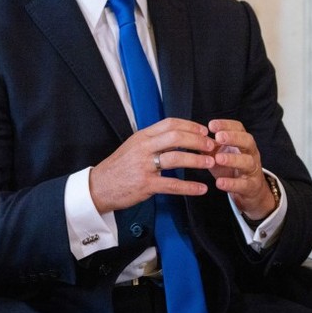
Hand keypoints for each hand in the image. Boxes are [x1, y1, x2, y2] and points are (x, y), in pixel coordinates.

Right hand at [89, 118, 214, 212]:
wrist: (99, 186)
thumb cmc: (119, 167)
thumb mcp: (133, 146)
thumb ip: (153, 140)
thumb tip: (178, 135)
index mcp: (142, 136)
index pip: (170, 124)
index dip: (190, 125)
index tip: (204, 130)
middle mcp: (143, 148)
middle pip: (176, 137)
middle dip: (197, 140)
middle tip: (211, 145)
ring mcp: (144, 166)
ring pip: (176, 159)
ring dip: (196, 160)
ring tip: (210, 162)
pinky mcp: (145, 185)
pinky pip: (172, 185)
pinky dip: (189, 187)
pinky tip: (201, 188)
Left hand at [207, 119, 276, 219]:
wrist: (249, 190)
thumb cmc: (231, 168)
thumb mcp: (219, 154)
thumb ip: (208, 146)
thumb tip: (192, 135)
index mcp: (243, 142)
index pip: (239, 128)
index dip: (226, 124)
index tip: (211, 125)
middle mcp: (251, 153)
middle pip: (248, 141)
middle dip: (233, 137)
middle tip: (218, 137)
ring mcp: (253, 170)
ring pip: (247, 162)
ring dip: (232, 159)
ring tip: (218, 158)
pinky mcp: (251, 186)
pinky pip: (244, 184)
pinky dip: (232, 183)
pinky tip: (219, 183)